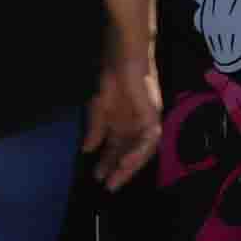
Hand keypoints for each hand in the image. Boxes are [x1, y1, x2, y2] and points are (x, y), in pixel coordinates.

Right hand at [85, 53, 161, 190]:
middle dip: (119, 170)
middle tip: (109, 186)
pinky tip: (127, 161)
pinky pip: (150, 139)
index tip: (98, 177)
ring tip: (117, 177)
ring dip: (130, 165)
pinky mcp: (153, 115)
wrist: (124, 55)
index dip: (107, 163)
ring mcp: (146, 121)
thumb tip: (87, 149)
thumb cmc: (112, 75)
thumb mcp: (98, 106)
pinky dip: (139, 151)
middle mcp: (135, 126)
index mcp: (121, 124)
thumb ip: (95, 128)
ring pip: (142, 150)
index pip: (116, 149)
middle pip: (129, 153)